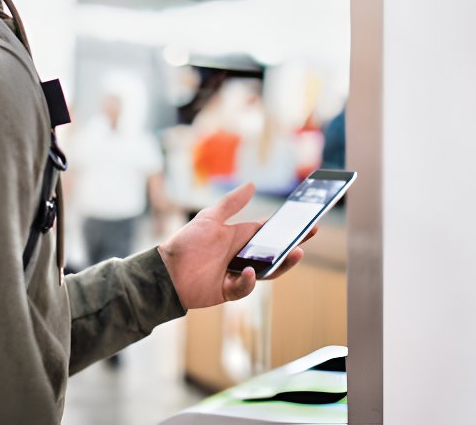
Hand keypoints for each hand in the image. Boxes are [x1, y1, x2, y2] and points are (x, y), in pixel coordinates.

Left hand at [158, 182, 316, 309]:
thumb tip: (252, 184)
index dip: (288, 229)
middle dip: (292, 247)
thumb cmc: (187, 242)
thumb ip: (232, 203)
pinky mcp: (229, 291)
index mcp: (240, 237)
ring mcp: (237, 274)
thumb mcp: (210, 218)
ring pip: (267, 272)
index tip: (308, 223)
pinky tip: (247, 272)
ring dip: (282, 265)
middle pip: (274, 253)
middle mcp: (242, 256)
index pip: (270, 232)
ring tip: (294, 254)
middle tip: (307, 238)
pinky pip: (244, 287)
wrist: (167, 270)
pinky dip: (247, 281)